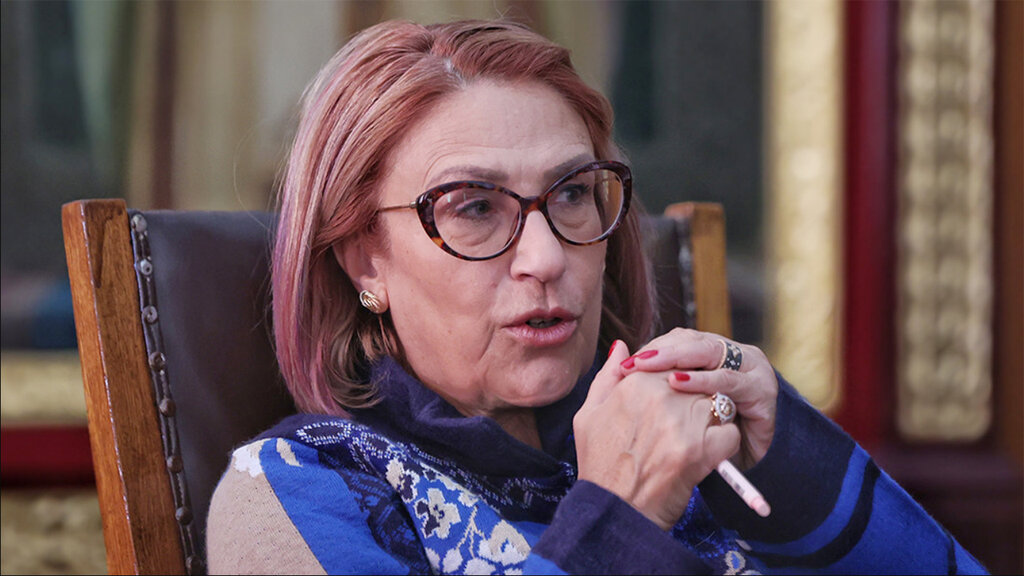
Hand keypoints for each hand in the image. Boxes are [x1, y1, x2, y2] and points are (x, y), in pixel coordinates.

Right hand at [574, 340, 740, 529]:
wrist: (614, 513)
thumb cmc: (599, 465)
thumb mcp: (588, 415)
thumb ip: (607, 376)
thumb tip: (622, 347)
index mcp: (634, 382)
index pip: (674, 364)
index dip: (679, 384)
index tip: (675, 404)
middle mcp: (660, 396)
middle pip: (700, 382)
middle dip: (699, 400)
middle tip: (687, 425)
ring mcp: (682, 422)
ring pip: (718, 404)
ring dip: (714, 421)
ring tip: (695, 441)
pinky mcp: (701, 451)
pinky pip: (730, 434)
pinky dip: (725, 446)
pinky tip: (707, 457)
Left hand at [620, 328, 777, 469]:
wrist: (739, 474)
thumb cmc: (695, 443)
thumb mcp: (666, 409)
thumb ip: (642, 379)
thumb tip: (618, 348)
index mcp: (709, 354)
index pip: (677, 340)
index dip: (653, 349)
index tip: (627, 364)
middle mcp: (731, 355)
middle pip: (693, 341)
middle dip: (662, 351)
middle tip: (636, 362)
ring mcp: (749, 369)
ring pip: (710, 352)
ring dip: (678, 358)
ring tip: (649, 365)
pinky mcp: (761, 389)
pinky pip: (729, 379)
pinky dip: (703, 379)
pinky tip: (678, 384)